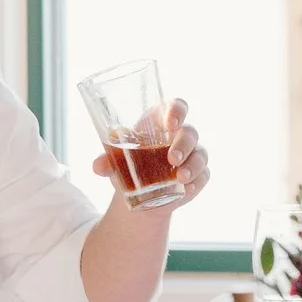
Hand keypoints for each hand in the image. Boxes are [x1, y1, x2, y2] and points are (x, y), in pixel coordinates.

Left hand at [94, 97, 210, 210]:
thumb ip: (106, 161)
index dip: (177, 111)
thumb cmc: (128, 165)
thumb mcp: (115, 162)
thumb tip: (99, 166)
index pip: (177, 107)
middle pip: (190, 132)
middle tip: (172, 159)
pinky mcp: (199, 175)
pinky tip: (187, 189)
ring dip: (193, 165)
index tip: (171, 123)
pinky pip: (203, 175)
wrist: (139, 194)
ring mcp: (192, 155)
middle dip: (183, 145)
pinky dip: (196, 182)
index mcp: (161, 123)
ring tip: (180, 179)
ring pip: (201, 155)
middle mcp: (180, 136)